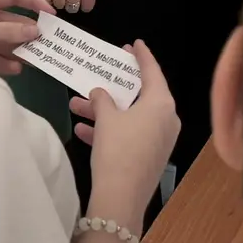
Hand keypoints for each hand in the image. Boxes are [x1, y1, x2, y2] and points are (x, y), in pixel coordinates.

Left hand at [0, 0, 53, 76]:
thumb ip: (6, 32)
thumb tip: (36, 31)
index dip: (33, 1)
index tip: (51, 13)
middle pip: (13, 22)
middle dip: (29, 32)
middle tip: (48, 43)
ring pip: (7, 42)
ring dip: (21, 50)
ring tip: (37, 60)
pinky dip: (7, 63)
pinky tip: (16, 68)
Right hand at [71, 41, 179, 219]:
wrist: (122, 198)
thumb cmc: (118, 149)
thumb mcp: (106, 119)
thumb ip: (102, 99)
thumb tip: (99, 93)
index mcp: (161, 103)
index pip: (153, 71)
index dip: (143, 56)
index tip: (135, 44)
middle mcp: (166, 118)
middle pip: (140, 95)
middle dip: (114, 88)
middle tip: (104, 72)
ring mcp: (160, 139)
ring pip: (131, 117)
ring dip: (105, 112)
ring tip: (76, 106)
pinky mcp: (150, 157)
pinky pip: (131, 135)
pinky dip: (110, 131)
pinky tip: (82, 131)